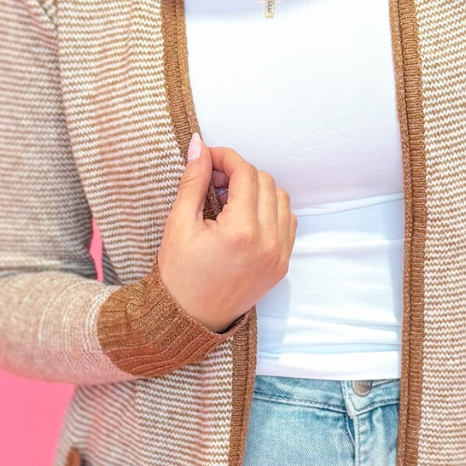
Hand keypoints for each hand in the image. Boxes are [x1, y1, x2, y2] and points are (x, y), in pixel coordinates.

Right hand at [156, 134, 296, 333]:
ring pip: (280, 199)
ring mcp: (279, 255)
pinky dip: (270, 211)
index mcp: (241, 231)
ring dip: (257, 190)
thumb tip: (199, 146)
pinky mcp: (282, 265)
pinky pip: (287, 222)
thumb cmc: (179, 275)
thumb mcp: (179, 224)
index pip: (245, 173)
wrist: (189, 319)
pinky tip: (245, 217)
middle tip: (213, 180)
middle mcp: (268, 242)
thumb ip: (193, 181)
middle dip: (239, 173)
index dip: (225, 158)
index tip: (208, 158)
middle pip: (265, 182)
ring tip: (229, 200)